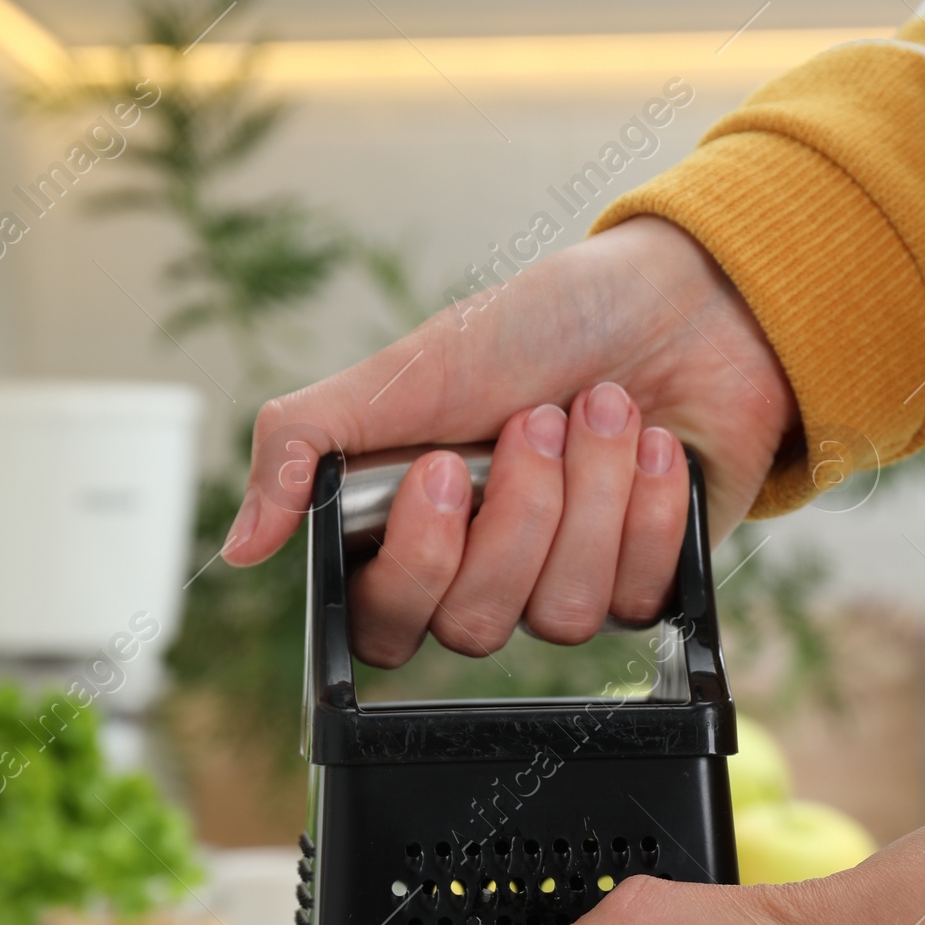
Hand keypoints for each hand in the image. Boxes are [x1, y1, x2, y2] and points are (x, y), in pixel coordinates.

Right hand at [218, 216, 795, 665]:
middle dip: (518, 512)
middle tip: (540, 418)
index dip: (416, 562)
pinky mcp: (645, 583)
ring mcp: (564, 581)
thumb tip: (240, 546)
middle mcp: (484, 569)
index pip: (381, 623)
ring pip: (558, 614)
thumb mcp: (408, 368)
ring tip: (607, 409)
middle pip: (474, 625)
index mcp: (412, 527)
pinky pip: (635, 597)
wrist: (684, 299)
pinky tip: (655, 445)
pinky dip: (646, 507)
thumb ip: (305, 444)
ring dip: (590, 496)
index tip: (441, 467)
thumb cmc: (544, 323)